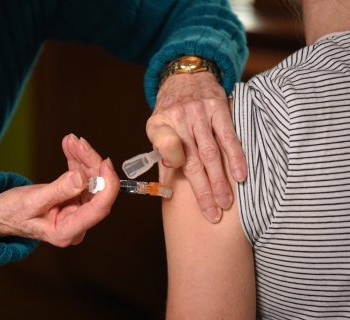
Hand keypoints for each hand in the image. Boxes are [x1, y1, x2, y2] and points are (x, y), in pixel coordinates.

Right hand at [0, 134, 119, 246]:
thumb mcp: (31, 201)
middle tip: (79, 143)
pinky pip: (82, 179)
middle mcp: (75, 223)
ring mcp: (76, 212)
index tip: (105, 163)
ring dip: (84, 159)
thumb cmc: (10, 213)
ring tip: (72, 141)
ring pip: (91, 181)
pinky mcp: (73, 201)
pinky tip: (71, 147)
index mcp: (67, 231)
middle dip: (91, 164)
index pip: (99, 209)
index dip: (107, 185)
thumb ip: (58, 191)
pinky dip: (77, 161)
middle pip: (96, 191)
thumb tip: (82, 178)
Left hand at [147, 72, 246, 222]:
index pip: (164, 147)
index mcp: (159, 125)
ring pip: (211, 152)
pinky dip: (236, 157)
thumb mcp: (157, 126)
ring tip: (225, 203)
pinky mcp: (218, 109)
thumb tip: (165, 186)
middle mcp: (179, 118)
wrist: (186, 74)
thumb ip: (163, 153)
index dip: (172, 164)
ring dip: (220, 180)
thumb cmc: (171, 108)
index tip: (173, 188)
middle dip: (202, 190)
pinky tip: (241, 175)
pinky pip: (228, 136)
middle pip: (192, 159)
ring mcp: (200, 113)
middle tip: (211, 214)